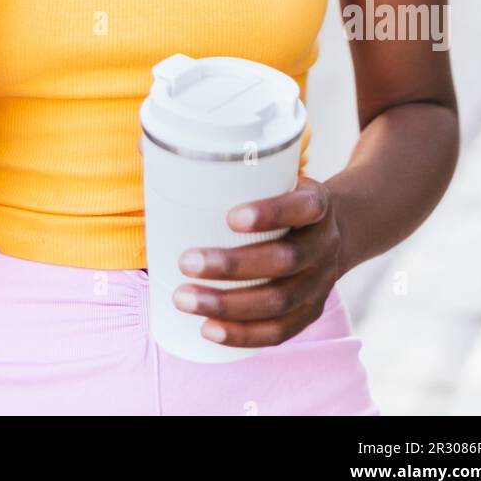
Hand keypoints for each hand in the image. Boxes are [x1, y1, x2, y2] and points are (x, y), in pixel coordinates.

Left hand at [171, 176, 343, 348]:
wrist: (335, 227)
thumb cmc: (282, 194)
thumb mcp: (270, 172)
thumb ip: (217, 161)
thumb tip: (146, 145)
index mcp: (317, 203)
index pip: (302, 207)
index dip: (271, 213)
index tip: (230, 217)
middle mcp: (324, 244)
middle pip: (285, 260)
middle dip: (232, 266)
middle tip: (185, 261)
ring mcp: (320, 281)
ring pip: (279, 300)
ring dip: (228, 304)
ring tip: (184, 298)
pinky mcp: (310, 310)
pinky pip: (280, 331)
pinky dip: (244, 334)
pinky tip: (209, 329)